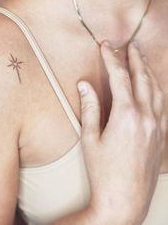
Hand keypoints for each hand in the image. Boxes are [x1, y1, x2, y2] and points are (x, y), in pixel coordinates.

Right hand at [77, 40, 165, 223]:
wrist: (124, 201)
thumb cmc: (103, 171)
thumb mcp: (90, 139)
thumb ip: (90, 108)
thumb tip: (84, 84)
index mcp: (126, 115)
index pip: (119, 77)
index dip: (112, 58)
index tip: (106, 46)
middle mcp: (146, 117)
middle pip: (142, 78)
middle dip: (136, 59)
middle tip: (131, 45)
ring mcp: (157, 127)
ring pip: (157, 90)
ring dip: (149, 72)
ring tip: (143, 60)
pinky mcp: (162, 136)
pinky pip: (164, 106)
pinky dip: (158, 90)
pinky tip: (154, 87)